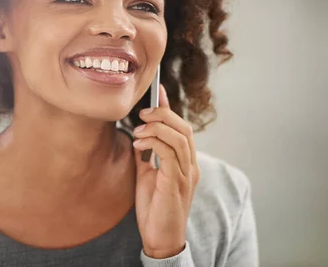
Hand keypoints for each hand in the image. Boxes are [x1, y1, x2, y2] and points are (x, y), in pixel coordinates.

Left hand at [132, 84, 199, 258]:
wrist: (160, 237)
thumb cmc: (154, 207)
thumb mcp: (146, 174)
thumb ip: (146, 154)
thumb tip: (137, 134)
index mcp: (185, 161)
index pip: (181, 127)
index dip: (169, 106)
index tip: (157, 89)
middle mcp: (190, 165)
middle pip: (183, 127)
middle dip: (162, 113)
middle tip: (141, 112)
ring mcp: (186, 174)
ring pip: (180, 137)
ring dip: (157, 127)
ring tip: (138, 129)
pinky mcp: (177, 183)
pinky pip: (170, 154)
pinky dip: (154, 142)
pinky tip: (139, 143)